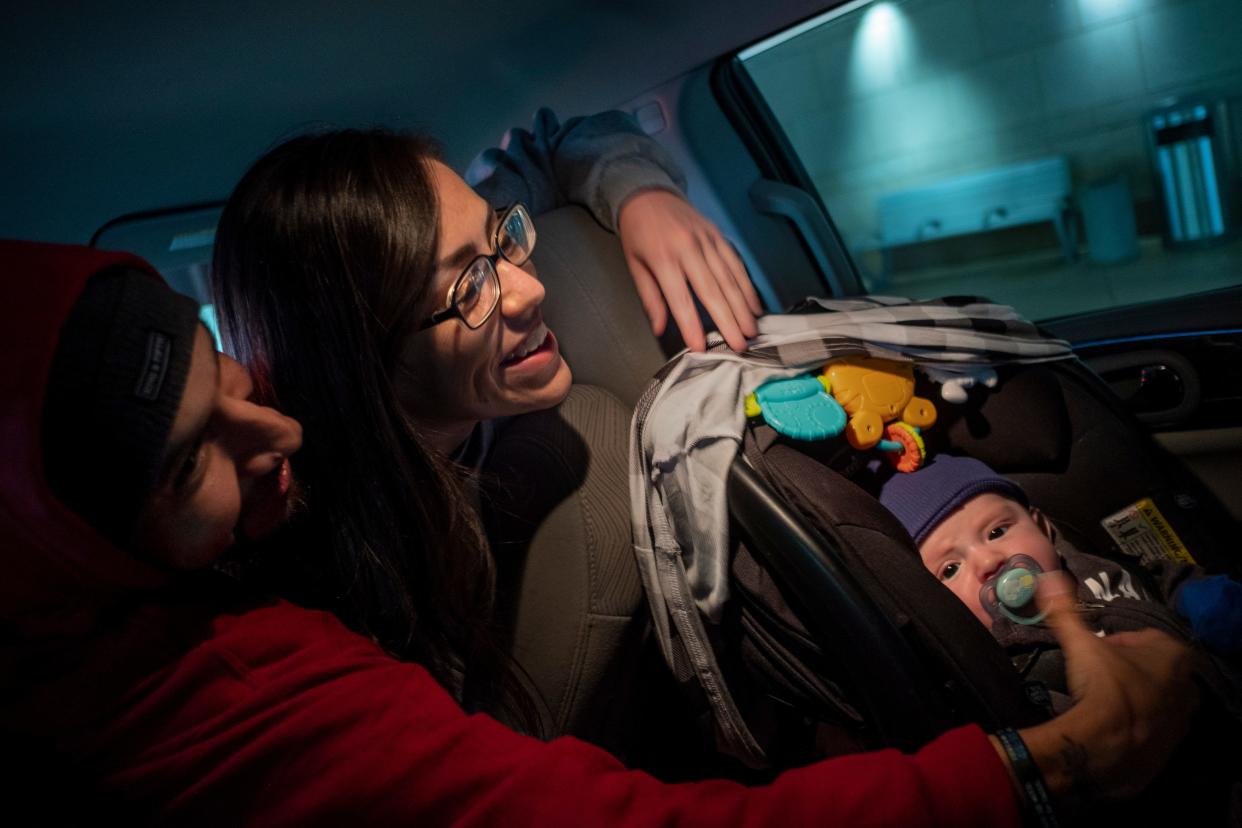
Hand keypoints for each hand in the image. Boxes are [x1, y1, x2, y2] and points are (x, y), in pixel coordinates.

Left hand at [617, 189, 762, 351]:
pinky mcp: (717, 235)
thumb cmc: (638, 232)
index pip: (680, 299)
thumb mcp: (635, 265)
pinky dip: (747, 286)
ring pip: (729, 278)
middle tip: (739, 344)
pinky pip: (736, 263)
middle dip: (728, 320)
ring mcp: (706, 240)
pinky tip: (753, 305)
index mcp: (663, 258)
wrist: (648, 194)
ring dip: (743, 307)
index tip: (701, 347)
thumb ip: (650, 298)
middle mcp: (688, 248)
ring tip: (751, 329)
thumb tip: (659, 328)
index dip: (692, 325)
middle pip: (712, 290)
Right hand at [1016, 573, 1196, 807]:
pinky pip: (1153, 729)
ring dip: (1135, 698)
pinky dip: (1135, 726)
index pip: (1145, 638)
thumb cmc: (1104, 686)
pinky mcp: (1171, 749)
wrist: (1109, 746)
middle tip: (1100, 676)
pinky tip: (1110, 727)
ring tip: (1103, 703)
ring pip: (1156, 700)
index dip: (1118, 642)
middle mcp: (1188, 687)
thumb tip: (1049, 578)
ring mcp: (1182, 721)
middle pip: (1154, 669)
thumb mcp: (1081, 644)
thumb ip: (1066, 612)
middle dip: (1131, 670)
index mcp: (1175, 655)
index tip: (1096, 651)